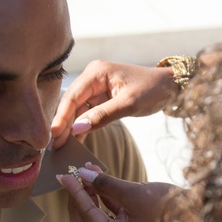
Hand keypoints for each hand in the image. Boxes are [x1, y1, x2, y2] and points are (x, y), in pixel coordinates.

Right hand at [50, 60, 177, 148]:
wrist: (169, 87)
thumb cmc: (152, 89)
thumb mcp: (129, 103)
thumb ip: (103, 116)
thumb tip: (77, 129)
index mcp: (96, 72)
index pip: (73, 96)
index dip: (61, 116)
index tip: (52, 135)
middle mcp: (92, 78)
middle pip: (71, 104)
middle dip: (63, 125)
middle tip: (53, 147)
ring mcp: (95, 89)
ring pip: (77, 111)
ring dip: (70, 129)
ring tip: (61, 148)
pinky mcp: (101, 99)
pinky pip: (87, 115)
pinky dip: (82, 128)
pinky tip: (75, 143)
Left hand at [56, 163, 182, 221]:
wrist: (199, 212)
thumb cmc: (169, 206)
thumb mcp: (133, 192)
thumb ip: (105, 183)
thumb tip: (83, 174)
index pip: (88, 217)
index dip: (75, 194)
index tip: (65, 176)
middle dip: (77, 203)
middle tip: (72, 180)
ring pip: (98, 220)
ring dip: (91, 198)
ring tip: (87, 172)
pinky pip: (112, 215)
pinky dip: (105, 199)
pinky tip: (101, 179)